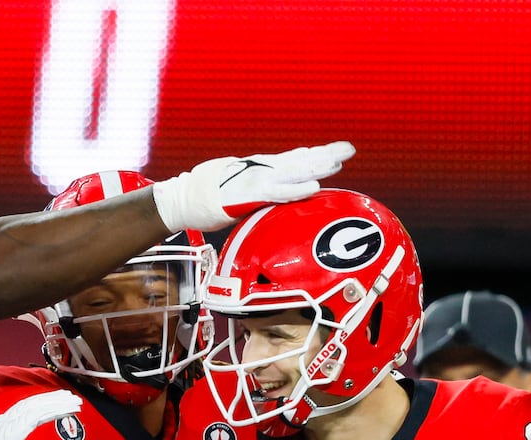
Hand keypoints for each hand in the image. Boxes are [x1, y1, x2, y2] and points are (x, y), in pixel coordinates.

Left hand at [0, 389, 82, 439]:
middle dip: (55, 400)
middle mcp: (2, 424)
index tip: (75, 407)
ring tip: (64, 398)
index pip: (37, 414)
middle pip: (32, 405)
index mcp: (7, 434)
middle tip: (76, 400)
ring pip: (26, 405)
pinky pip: (20, 409)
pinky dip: (36, 405)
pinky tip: (43, 405)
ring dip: (46, 400)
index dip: (57, 408)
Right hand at [153, 142, 355, 231]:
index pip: (294, 160)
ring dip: (315, 168)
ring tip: (337, 163)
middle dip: (324, 155)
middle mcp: (261, 170)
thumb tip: (275, 193)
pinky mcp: (247, 195)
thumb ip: (258, 190)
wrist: (181, 199)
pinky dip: (295, 190)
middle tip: (349, 149)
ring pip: (291, 173)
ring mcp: (254, 180)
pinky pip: (276, 193)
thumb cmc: (208, 196)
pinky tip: (313, 188)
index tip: (340, 152)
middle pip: (299, 161)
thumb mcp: (239, 190)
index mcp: (261, 169)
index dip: (317, 156)